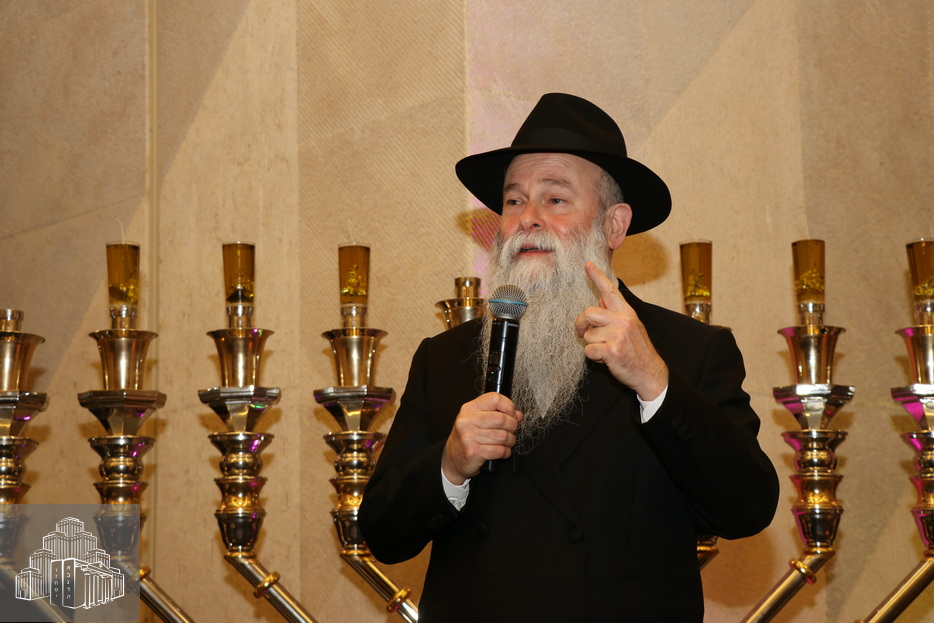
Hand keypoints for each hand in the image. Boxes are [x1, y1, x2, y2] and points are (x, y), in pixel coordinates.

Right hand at [442, 392, 522, 483]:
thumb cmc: (467, 438)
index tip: (511, 414)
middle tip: (511, 431)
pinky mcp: (474, 452)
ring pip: (503, 436)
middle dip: (512, 426)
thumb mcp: (477, 421)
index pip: (494, 398)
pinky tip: (502, 452)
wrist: (452, 459)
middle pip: (502, 419)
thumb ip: (496, 414)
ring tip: (507, 442)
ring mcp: (469, 436)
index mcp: (469, 409)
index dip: (508, 406)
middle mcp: (467, 421)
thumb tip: (517, 415)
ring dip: (510, 441)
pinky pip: (499, 450)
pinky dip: (505, 452)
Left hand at [574, 262, 667, 399]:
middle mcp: (623, 320)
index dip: (597, 277)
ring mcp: (618, 335)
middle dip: (581, 325)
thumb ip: (615, 313)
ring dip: (592, 345)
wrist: (650, 373)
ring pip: (587, 335)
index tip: (587, 265)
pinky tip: (606, 359)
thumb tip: (600, 300)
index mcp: (627, 313)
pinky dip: (593, 357)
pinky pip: (589, 350)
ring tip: (607, 350)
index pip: (610, 290)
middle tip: (583, 334)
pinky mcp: (612, 350)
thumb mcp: (631, 327)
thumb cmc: (637, 350)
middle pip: (588, 313)